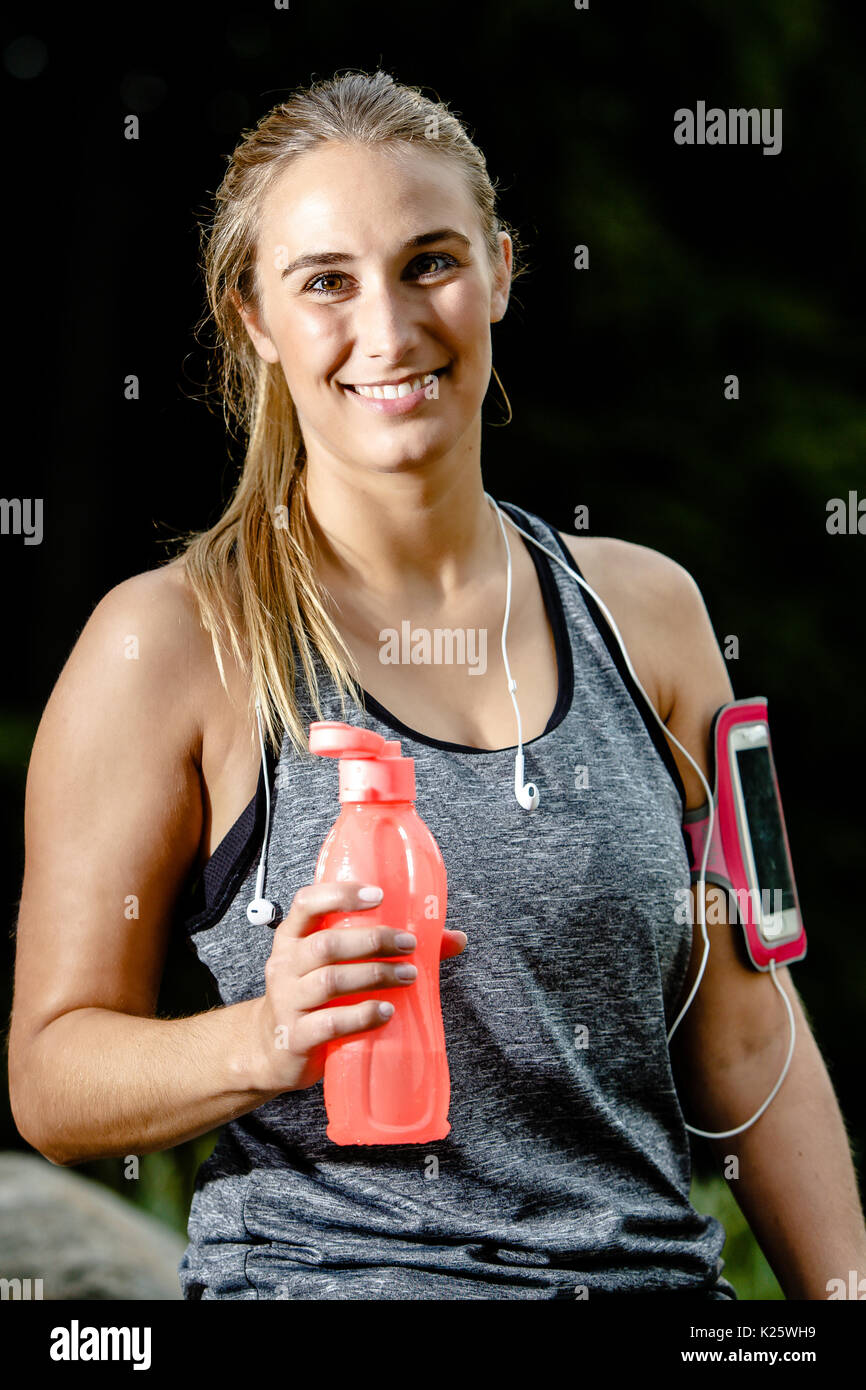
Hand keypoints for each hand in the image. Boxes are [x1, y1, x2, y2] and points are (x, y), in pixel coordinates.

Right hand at [246, 881, 465, 1094]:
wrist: (272, 1050)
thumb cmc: (313, 999)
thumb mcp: (334, 966)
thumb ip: (385, 948)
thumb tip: (455, 939)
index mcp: (293, 938)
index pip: (307, 903)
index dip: (340, 895)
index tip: (378, 895)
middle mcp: (285, 965)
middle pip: (327, 943)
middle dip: (373, 940)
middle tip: (408, 944)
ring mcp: (288, 1001)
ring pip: (330, 980)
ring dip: (374, 975)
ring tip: (407, 976)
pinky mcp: (296, 1036)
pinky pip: (330, 1023)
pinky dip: (362, 1015)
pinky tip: (385, 1011)